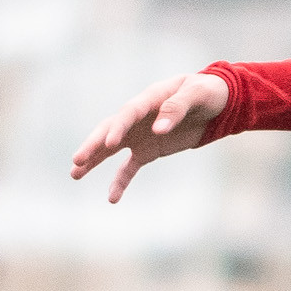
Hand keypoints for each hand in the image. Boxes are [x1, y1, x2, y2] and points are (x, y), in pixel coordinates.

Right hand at [70, 70, 230, 201]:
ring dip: (94, 161)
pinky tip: (112, 198)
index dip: (118, 128)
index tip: (110, 144)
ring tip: (74, 175)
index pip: (128, 114)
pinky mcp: (147, 151)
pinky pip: (129, 167)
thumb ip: (177, 108)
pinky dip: (120, 181)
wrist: (216, 102)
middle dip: (93, 145)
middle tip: (77, 160)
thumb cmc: (207, 92)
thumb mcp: (197, 95)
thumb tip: (158, 129)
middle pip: (110, 130)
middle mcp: (138, 117)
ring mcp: (139, 135)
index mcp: (149, 99)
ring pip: (110, 149)